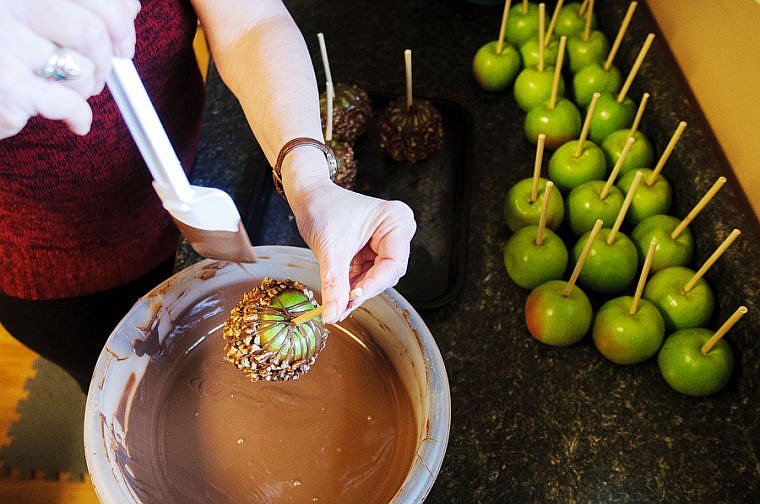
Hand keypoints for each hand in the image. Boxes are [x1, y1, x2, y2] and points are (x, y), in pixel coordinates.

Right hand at [0, 0, 139, 137]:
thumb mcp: (18, 13)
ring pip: (82, 68)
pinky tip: (75, 120)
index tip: (123, 37)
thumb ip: (68, 4)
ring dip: (88, 85)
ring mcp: (3, 47)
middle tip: (101, 69)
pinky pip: (69, 103)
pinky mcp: (7, 89)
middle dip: (106, 58)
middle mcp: (7, 7)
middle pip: (91, 31)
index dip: (118, 17)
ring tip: (70, 88)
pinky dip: (80, 115)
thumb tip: (129, 8)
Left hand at [289, 180, 416, 323]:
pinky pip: (368, 274)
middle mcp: (397, 231)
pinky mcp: (374, 250)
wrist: (308, 197)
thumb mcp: (330, 248)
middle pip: (387, 273)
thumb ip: (334, 284)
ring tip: (337, 302)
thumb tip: (332, 316)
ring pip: (377, 277)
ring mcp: (387, 241)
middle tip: (340, 307)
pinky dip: (353, 284)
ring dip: (357, 290)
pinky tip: (339, 293)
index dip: (373, 285)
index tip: (351, 301)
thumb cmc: (322, 208)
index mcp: (396, 221)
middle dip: (363, 290)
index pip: (393, 264)